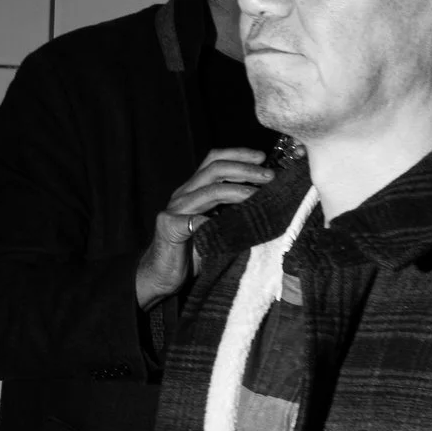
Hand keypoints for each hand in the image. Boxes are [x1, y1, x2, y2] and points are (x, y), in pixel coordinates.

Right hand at [134, 148, 273, 306]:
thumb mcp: (217, 226)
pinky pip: (191, 221)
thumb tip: (266, 201)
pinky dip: (209, 220)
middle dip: (245, 169)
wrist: (162, 276)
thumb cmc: (194, 252)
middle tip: (269, 176)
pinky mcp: (168, 227)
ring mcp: (175, 209)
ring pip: (209, 191)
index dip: (238, 154)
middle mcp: (184, 194)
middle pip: (214, 169)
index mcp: (194, 190)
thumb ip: (232, 211)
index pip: (215, 160)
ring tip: (258, 195)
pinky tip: (226, 223)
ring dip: (237, 190)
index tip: (263, 157)